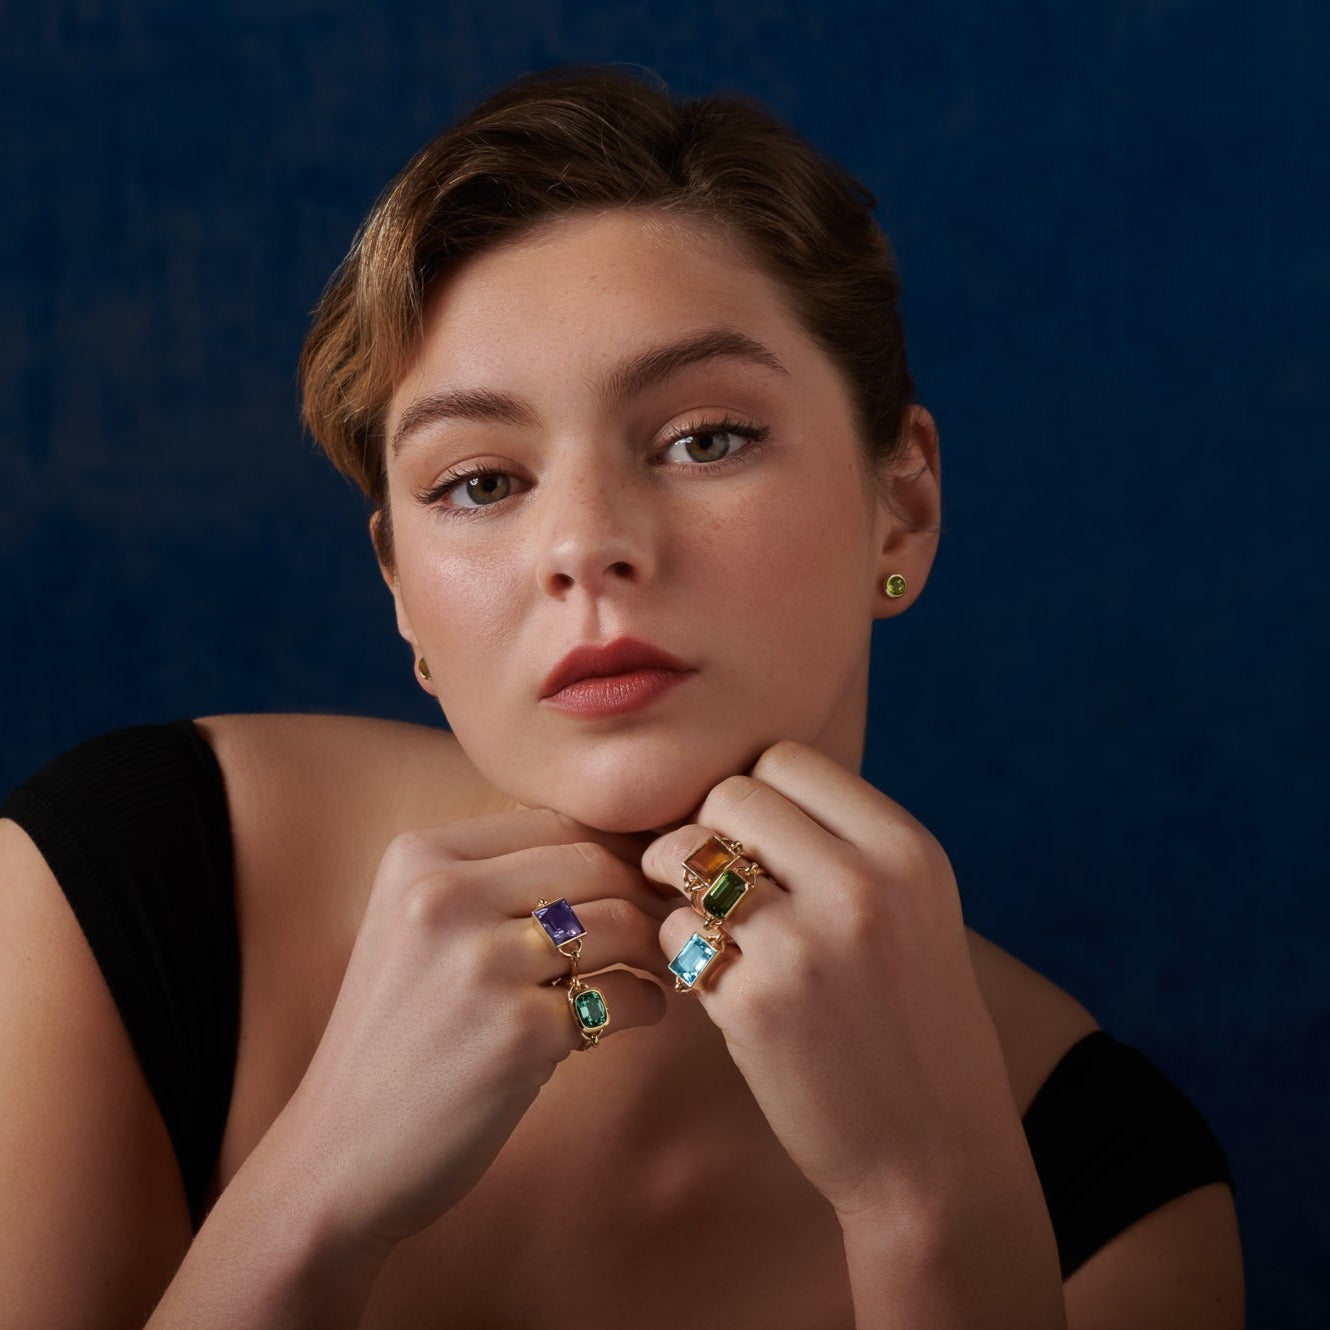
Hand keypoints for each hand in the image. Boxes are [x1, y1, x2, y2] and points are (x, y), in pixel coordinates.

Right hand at [278, 808, 671, 1250]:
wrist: (338, 1152)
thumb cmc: (399, 1035)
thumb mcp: (417, 928)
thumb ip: (492, 878)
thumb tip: (612, 846)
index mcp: (418, 856)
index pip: (555, 820)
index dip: (615, 847)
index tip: (643, 877)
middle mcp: (443, 897)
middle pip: (595, 861)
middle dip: (645, 891)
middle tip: (670, 919)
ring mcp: (481, 964)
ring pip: (619, 921)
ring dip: (654, 946)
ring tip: (653, 967)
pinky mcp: (518, 1033)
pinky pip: (622, 995)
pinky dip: (645, 1003)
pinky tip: (634, 1013)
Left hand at [641, 741, 1015, 1224]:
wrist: (935, 1149)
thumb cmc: (912, 1017)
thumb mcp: (914, 907)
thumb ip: (844, 842)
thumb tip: (737, 787)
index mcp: (906, 849)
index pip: (786, 758)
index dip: (754, 792)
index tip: (751, 837)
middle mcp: (863, 884)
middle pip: (731, 794)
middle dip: (707, 828)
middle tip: (711, 877)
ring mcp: (807, 943)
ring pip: (690, 855)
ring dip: (678, 882)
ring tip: (701, 919)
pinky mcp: (757, 1003)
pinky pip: (677, 931)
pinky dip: (679, 946)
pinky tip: (710, 974)